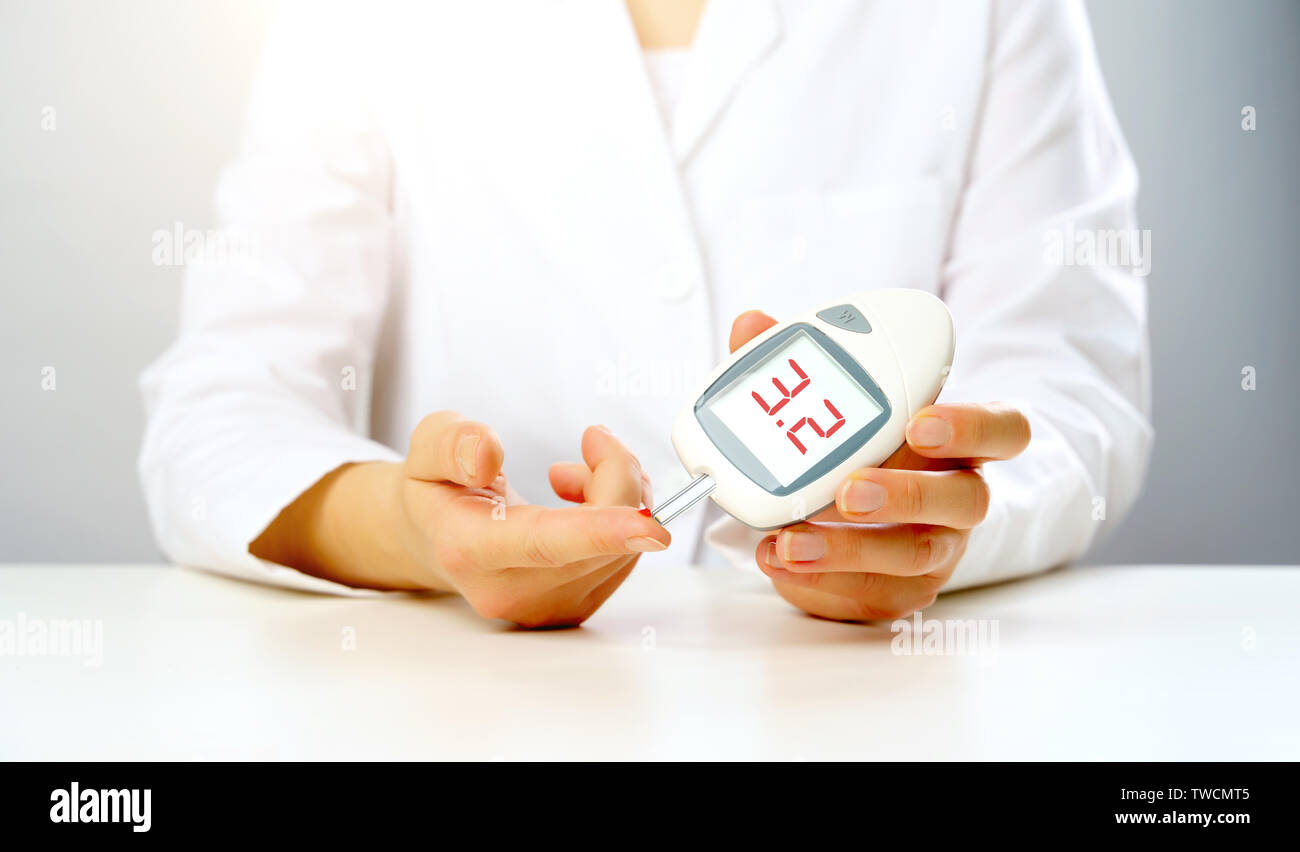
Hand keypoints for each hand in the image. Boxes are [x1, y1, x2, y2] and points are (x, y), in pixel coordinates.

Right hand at [252, 412, 668, 627]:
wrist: (435, 537)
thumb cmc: (437, 490)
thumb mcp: (426, 447)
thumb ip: (453, 444)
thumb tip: (487, 453)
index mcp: (470, 548)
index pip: (544, 543)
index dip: (601, 531)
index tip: (650, 527)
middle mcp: (508, 590)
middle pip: (599, 540)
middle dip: (617, 476)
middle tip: (596, 437)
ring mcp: (543, 607)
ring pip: (621, 551)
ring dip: (621, 497)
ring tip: (579, 471)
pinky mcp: (571, 609)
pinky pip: (623, 562)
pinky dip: (621, 522)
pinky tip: (586, 499)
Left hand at [729, 310, 1030, 621]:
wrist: (838, 520)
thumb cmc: (853, 450)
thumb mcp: (831, 407)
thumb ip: (795, 368)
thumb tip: (751, 324)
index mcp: (959, 439)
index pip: (1003, 429)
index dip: (971, 426)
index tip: (920, 422)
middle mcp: (960, 494)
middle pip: (966, 498)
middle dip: (905, 494)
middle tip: (848, 490)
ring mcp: (937, 547)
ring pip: (914, 553)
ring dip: (849, 548)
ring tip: (789, 541)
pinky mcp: (901, 590)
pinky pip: (870, 591)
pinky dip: (819, 580)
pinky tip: (778, 561)